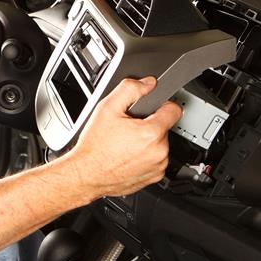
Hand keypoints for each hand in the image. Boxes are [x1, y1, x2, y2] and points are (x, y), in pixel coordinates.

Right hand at [61, 77, 182, 198]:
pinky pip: (156, 161)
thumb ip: (130, 89)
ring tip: (126, 143)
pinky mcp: (154, 177)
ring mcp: (158, 167)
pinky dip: (146, 157)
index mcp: (152, 133)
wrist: (86, 175)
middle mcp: (159, 152)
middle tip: (128, 128)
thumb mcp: (107, 108)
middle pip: (164, 127)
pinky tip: (128, 156)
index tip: (151, 108)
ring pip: (160, 144)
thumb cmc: (95, 147)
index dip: (162, 105)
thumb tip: (148, 83)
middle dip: (149, 124)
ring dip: (148, 142)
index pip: (174, 110)